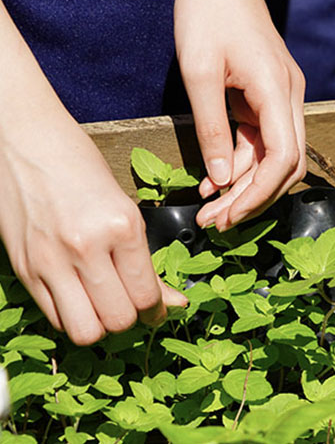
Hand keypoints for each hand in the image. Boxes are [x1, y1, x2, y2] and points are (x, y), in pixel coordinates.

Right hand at [0, 115, 186, 345]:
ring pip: (85, 331)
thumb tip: (171, 299)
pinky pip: (55, 317)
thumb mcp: (124, 206)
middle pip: (118, 319)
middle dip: (132, 320)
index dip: (158, 311)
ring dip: (101, 326)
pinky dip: (73, 317)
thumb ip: (143, 256)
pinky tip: (82, 300)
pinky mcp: (25, 270)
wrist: (24, 143)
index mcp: (121, 226)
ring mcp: (51, 262)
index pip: (146, 295)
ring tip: (108, 307)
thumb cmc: (78, 165)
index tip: (161, 311)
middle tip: (136, 308)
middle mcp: (86, 248)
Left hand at [174, 0, 306, 231]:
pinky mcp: (267, 95)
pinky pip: (261, 139)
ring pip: (274, 156)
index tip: (226, 215)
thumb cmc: (208, 12)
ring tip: (209, 208)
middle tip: (216, 223)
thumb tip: (221, 180)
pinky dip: (240, 162)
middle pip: (286, 165)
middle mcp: (288, 98)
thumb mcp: (199, 70)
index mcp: (277, 91)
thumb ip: (211, 127)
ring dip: (246, 184)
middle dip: (254, 198)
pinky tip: (214, 179)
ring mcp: (280, 96)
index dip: (258, 194)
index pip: (283, 159)